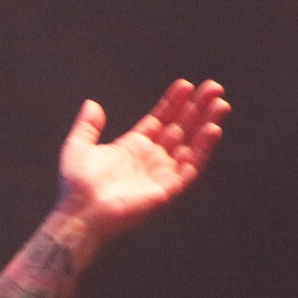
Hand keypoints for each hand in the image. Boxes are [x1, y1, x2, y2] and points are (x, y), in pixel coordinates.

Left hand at [55, 79, 228, 242]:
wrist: (80, 212)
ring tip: (220, 104)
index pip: (160, 120)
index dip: (173, 103)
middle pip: (181, 129)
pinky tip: (212, 130)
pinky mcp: (167, 190)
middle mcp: (150, 160)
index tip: (185, 85)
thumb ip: (87, 126)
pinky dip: (203, 150)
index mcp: (132, 148)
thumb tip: (92, 103)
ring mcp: (160, 175)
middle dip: (198, 108)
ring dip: (207, 124)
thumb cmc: (76, 186)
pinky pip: (191, 168)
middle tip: (214, 88)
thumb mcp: (78, 147)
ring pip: (191, 146)